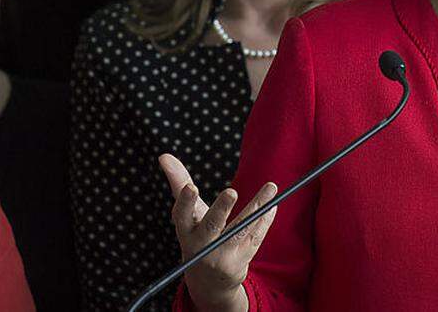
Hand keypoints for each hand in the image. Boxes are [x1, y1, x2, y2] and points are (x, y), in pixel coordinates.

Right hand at [159, 154, 278, 311]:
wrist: (209, 281)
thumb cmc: (197, 235)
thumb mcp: (188, 214)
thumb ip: (179, 183)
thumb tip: (164, 155)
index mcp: (186, 232)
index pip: (182, 216)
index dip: (185, 203)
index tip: (190, 187)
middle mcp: (202, 246)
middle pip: (212, 226)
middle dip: (221, 210)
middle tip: (231, 191)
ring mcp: (223, 256)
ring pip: (241, 229)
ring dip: (257, 207)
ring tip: (271, 186)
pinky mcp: (241, 261)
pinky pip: (255, 237)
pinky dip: (265, 219)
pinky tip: (273, 204)